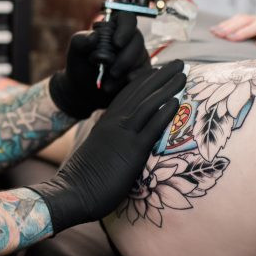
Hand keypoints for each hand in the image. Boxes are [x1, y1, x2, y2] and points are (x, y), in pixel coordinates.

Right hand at [29, 60, 184, 233]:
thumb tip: (113, 139)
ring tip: (182, 74)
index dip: (145, 81)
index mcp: (106, 123)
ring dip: (167, 87)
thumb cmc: (83, 178)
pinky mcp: (132, 150)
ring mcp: (123, 135)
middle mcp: (114, 123)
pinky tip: (176, 101)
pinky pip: (151, 127)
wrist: (73, 191)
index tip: (158, 71)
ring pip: (149, 104)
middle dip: (160, 76)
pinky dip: (164, 112)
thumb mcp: (94, 151)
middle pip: (140, 93)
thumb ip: (106, 140)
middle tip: (177, 64)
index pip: (127, 95)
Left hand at [49, 10, 149, 118]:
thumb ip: (82, 41)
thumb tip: (94, 36)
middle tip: (111, 72)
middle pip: (137, 39)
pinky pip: (146, 72)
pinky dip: (134, 79)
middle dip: (125, 58)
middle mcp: (128, 38)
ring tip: (108, 85)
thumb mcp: (76, 51)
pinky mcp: (142, 70)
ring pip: (141, 57)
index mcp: (113, 28)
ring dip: (125, 72)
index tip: (116, 43)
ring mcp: (137, 54)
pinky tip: (124, 85)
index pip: (127, 18)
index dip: (125, 29)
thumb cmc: (80, 65)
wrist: (83, 91)